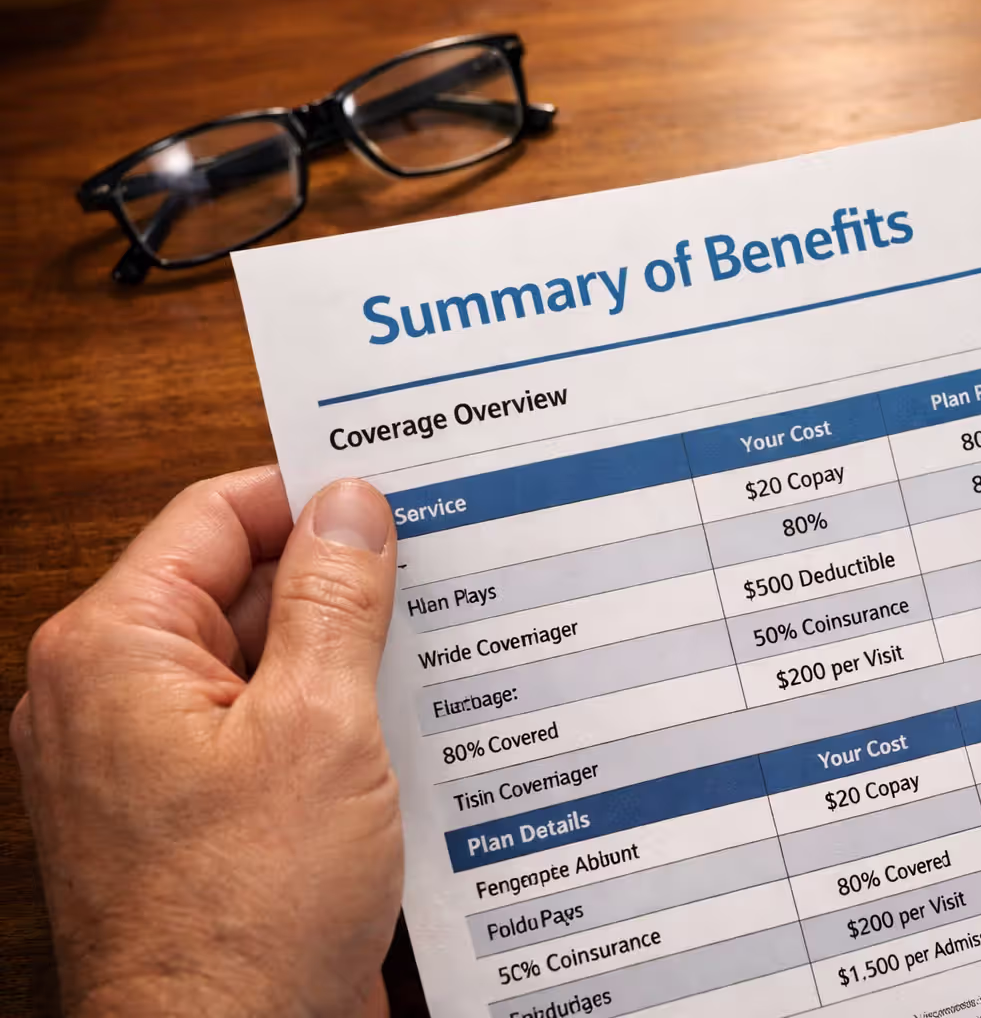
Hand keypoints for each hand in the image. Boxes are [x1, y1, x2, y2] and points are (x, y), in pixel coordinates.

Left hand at [11, 467, 401, 1017]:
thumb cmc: (245, 913)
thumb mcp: (318, 727)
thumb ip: (334, 601)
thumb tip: (350, 505)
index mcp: (115, 651)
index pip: (216, 518)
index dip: (309, 495)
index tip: (396, 490)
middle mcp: (118, 697)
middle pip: (241, 590)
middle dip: (342, 580)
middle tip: (442, 566)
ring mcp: (157, 760)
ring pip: (265, 663)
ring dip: (348, 654)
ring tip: (442, 644)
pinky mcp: (200, 813)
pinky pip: (269, 730)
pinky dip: (336, 716)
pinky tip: (412, 720)